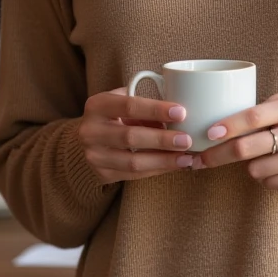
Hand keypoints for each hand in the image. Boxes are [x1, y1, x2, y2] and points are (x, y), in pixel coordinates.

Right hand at [78, 87, 195, 183]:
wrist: (91, 139)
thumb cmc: (116, 115)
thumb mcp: (124, 102)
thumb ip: (146, 105)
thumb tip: (179, 115)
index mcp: (97, 106)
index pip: (129, 106)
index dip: (156, 110)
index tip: (181, 112)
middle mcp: (90, 131)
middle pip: (130, 137)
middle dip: (162, 139)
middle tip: (187, 140)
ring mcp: (94, 156)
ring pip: (133, 162)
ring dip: (163, 160)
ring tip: (186, 157)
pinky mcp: (102, 174)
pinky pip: (134, 175)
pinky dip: (157, 169)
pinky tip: (174, 165)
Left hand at [192, 93, 277, 189]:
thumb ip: (260, 109)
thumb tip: (220, 123)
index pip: (251, 117)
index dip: (227, 127)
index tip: (207, 134)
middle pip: (246, 149)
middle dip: (217, 155)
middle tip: (199, 160)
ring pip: (255, 170)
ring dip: (249, 165)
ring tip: (260, 156)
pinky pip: (270, 183)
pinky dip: (266, 177)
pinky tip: (276, 166)